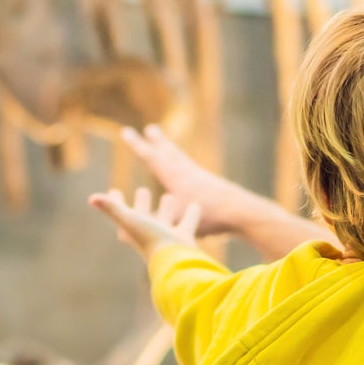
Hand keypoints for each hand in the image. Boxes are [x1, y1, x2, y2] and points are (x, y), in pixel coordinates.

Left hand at [89, 186, 202, 258]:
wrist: (176, 261)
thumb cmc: (150, 240)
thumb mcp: (130, 220)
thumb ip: (111, 208)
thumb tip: (91, 198)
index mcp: (132, 231)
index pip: (120, 214)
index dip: (115, 203)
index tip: (113, 191)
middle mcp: (148, 235)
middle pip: (143, 217)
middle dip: (142, 205)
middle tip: (142, 191)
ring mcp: (167, 237)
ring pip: (166, 219)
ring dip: (167, 210)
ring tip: (169, 197)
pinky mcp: (185, 239)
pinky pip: (188, 223)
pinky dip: (191, 214)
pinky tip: (195, 205)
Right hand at [121, 125, 249, 236]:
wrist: (243, 211)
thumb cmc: (209, 216)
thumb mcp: (175, 220)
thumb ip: (149, 225)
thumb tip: (119, 235)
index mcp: (176, 177)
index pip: (151, 158)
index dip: (137, 146)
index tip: (126, 132)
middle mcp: (189, 173)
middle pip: (170, 153)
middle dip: (158, 143)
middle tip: (151, 129)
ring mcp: (203, 178)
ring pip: (185, 161)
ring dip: (175, 152)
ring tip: (169, 147)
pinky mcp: (215, 186)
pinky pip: (198, 173)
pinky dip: (191, 170)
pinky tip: (194, 175)